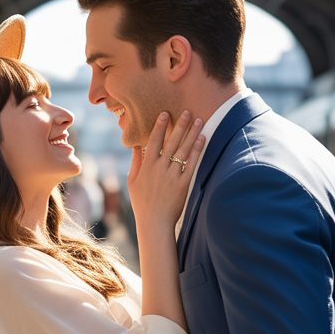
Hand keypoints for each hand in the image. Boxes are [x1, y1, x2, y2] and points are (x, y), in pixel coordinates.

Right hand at [127, 110, 204, 231]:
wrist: (154, 222)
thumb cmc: (142, 203)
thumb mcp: (132, 182)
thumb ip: (135, 162)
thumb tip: (136, 145)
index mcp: (147, 166)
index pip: (154, 141)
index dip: (160, 126)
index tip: (165, 113)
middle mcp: (160, 168)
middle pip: (171, 142)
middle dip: (179, 125)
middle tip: (187, 111)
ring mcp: (172, 175)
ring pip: (183, 150)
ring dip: (191, 133)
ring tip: (198, 120)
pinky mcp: (183, 184)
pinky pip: (192, 164)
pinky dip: (197, 150)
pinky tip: (202, 139)